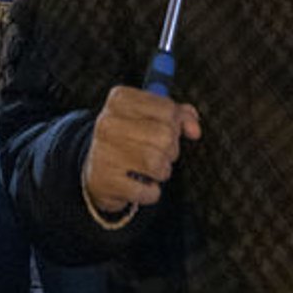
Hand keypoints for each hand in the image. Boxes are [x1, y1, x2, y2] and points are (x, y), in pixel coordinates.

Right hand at [82, 85, 201, 215]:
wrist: (97, 170)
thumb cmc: (131, 139)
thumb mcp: (152, 118)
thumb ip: (179, 116)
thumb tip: (195, 130)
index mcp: (120, 100)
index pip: (168, 109)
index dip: (176, 124)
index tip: (166, 131)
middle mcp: (107, 122)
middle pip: (166, 136)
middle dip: (171, 149)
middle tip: (159, 153)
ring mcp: (103, 151)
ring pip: (158, 163)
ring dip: (163, 171)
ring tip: (152, 170)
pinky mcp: (105, 181)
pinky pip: (148, 190)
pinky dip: (151, 192)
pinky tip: (141, 185)